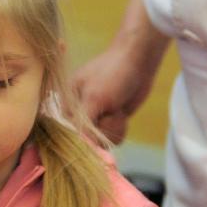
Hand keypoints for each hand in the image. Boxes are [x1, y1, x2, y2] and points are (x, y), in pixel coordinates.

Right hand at [71, 0, 169, 143]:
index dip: (84, 133)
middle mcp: (78, 114)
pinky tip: (122, 114)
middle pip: (87, 140)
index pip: (69, 133)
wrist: (139, 59)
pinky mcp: (110, 121)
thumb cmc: (112, 73)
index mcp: (67, 106)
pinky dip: (120, 129)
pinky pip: (112, 137)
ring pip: (101, 140)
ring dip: (113, 127)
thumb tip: (79, 146)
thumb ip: (83, 124)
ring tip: (117, 109)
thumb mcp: (94, 98)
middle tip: (110, 109)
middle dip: (102, 128)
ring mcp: (95, 118)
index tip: (97, 121)